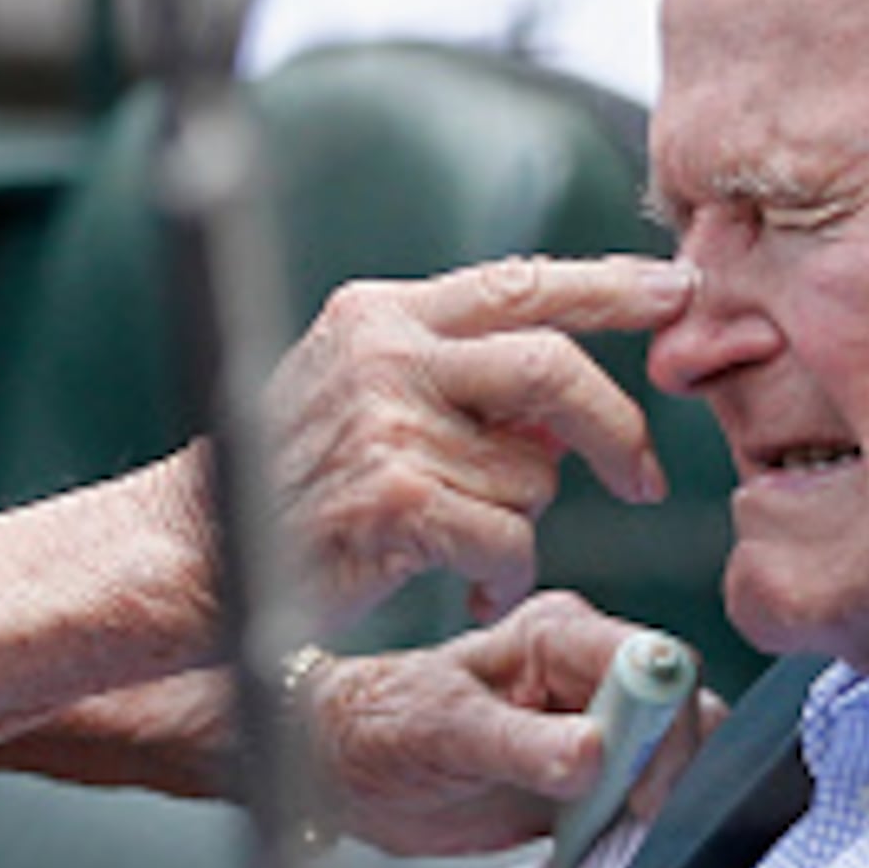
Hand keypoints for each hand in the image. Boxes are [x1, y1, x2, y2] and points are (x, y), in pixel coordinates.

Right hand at [261, 255, 693, 629]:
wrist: (192, 553)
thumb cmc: (282, 485)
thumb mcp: (358, 393)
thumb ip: (453, 376)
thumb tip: (566, 408)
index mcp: (378, 314)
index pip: (518, 283)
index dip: (608, 286)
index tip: (676, 289)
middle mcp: (384, 354)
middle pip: (552, 366)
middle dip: (616, 427)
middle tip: (642, 479)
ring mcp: (389, 424)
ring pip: (532, 474)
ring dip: (519, 524)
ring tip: (460, 547)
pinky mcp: (398, 498)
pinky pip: (509, 539)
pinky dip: (503, 575)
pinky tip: (462, 584)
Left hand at [304, 592, 721, 859]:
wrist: (350, 767)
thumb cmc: (385, 724)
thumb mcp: (446, 730)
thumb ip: (521, 744)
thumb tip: (594, 754)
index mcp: (557, 633)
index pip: (654, 662)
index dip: (665, 721)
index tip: (642, 783)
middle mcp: (585, 671)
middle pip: (682, 708)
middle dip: (673, 764)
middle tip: (633, 815)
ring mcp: (593, 725)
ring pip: (674, 755)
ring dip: (663, 798)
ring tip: (615, 830)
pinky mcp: (590, 778)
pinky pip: (646, 798)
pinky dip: (643, 825)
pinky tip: (610, 842)